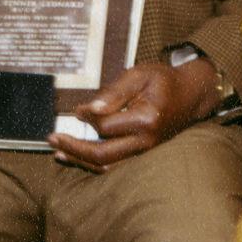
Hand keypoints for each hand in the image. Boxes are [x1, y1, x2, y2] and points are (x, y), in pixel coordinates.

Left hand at [49, 59, 217, 172]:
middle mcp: (146, 141)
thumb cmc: (163, 81)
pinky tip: (76, 157)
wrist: (190, 95)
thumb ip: (113, 92)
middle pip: (103, 155)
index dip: (87, 118)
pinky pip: (114, 166)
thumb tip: (87, 111)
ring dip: (80, 161)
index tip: (76, 110)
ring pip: (107, 167)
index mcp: (146, 118)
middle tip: (52, 138)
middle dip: (74, 148)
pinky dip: (93, 164)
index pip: (106, 126)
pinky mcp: (142, 156)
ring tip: (58, 151)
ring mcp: (146, 153)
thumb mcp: (139, 74)